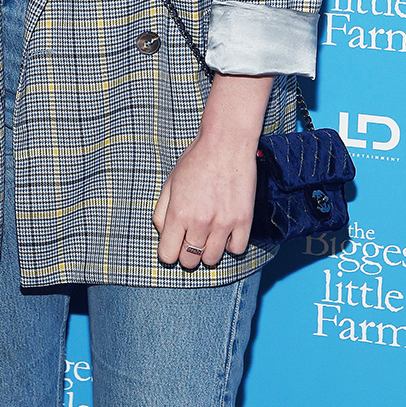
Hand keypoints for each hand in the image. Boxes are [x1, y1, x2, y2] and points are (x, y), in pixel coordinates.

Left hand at [152, 71, 272, 269]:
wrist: (226, 144)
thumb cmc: (195, 161)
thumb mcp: (169, 184)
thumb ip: (161, 212)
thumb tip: (163, 234)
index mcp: (178, 213)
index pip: (168, 256)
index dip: (169, 252)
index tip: (173, 244)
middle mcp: (199, 223)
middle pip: (189, 261)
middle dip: (187, 254)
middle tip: (191, 238)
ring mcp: (223, 224)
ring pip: (212, 260)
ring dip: (208, 251)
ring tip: (208, 234)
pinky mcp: (244, 222)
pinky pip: (236, 250)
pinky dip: (231, 244)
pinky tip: (226, 231)